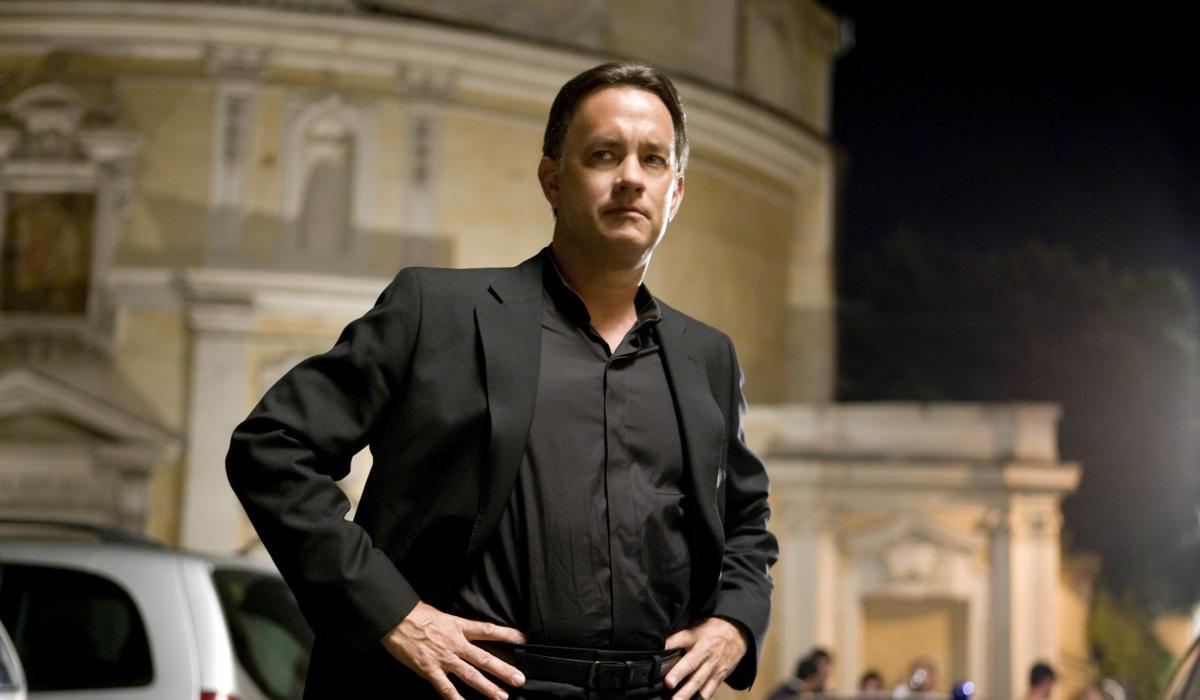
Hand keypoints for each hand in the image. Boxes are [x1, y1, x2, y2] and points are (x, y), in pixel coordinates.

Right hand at [380, 601, 526, 699]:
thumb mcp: (442, 615)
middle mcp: (455, 643)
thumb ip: (456, 626)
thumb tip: (468, 632)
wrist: (395, 618)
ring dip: (487, 688)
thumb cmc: (416, 614)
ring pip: (470, 675)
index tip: (523, 640)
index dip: (506, 635)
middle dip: (503, 670)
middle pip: (484, 658)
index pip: (488, 630)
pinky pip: (445, 688)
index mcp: (458, 626)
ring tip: (502, 697)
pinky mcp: (429, 670)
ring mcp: (443, 658)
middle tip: (519, 679)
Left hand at [663, 617, 747, 699]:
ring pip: (699, 680)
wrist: (737, 633)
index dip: (671, 645)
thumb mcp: (695, 627)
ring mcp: (713, 665)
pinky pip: (710, 689)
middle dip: (679, 674)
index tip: (660, 651)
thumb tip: (659, 647)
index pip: (682, 638)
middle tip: (668, 683)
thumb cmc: (711, 630)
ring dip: (688, 692)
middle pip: (691, 663)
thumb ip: (679, 637)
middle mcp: (705, 651)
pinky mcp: (719, 676)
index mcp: (696, 636)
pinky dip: (702, 697)